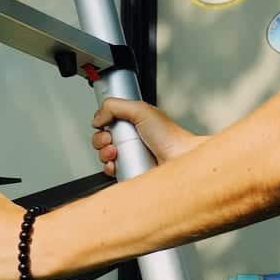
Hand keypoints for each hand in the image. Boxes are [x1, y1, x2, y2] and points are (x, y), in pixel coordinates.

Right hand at [91, 98, 206, 176]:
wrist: (182, 160)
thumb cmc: (171, 137)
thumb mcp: (141, 110)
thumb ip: (115, 106)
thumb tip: (97, 117)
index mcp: (134, 123)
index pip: (107, 123)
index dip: (102, 125)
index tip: (105, 126)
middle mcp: (132, 140)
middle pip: (103, 140)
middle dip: (101, 140)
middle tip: (111, 141)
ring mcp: (131, 157)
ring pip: (105, 157)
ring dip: (104, 154)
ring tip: (115, 153)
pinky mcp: (132, 173)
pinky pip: (113, 172)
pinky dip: (110, 169)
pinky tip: (116, 165)